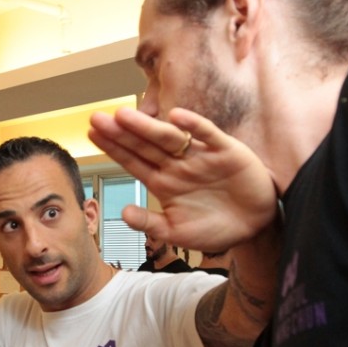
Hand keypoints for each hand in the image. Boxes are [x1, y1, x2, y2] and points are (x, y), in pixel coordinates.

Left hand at [89, 107, 276, 251]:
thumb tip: (122, 213)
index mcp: (163, 181)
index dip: (113, 148)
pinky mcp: (225, 152)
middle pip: (145, 145)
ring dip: (147, 127)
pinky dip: (194, 126)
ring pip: (169, 138)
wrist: (255, 226)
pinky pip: (207, 135)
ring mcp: (200, 156)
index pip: (133, 161)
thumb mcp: (178, 231)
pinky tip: (176, 116)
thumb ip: (151, 224)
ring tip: (123, 115)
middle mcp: (178, 165)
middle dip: (121, 132)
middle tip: (96, 118)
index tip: (92, 134)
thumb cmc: (214, 227)